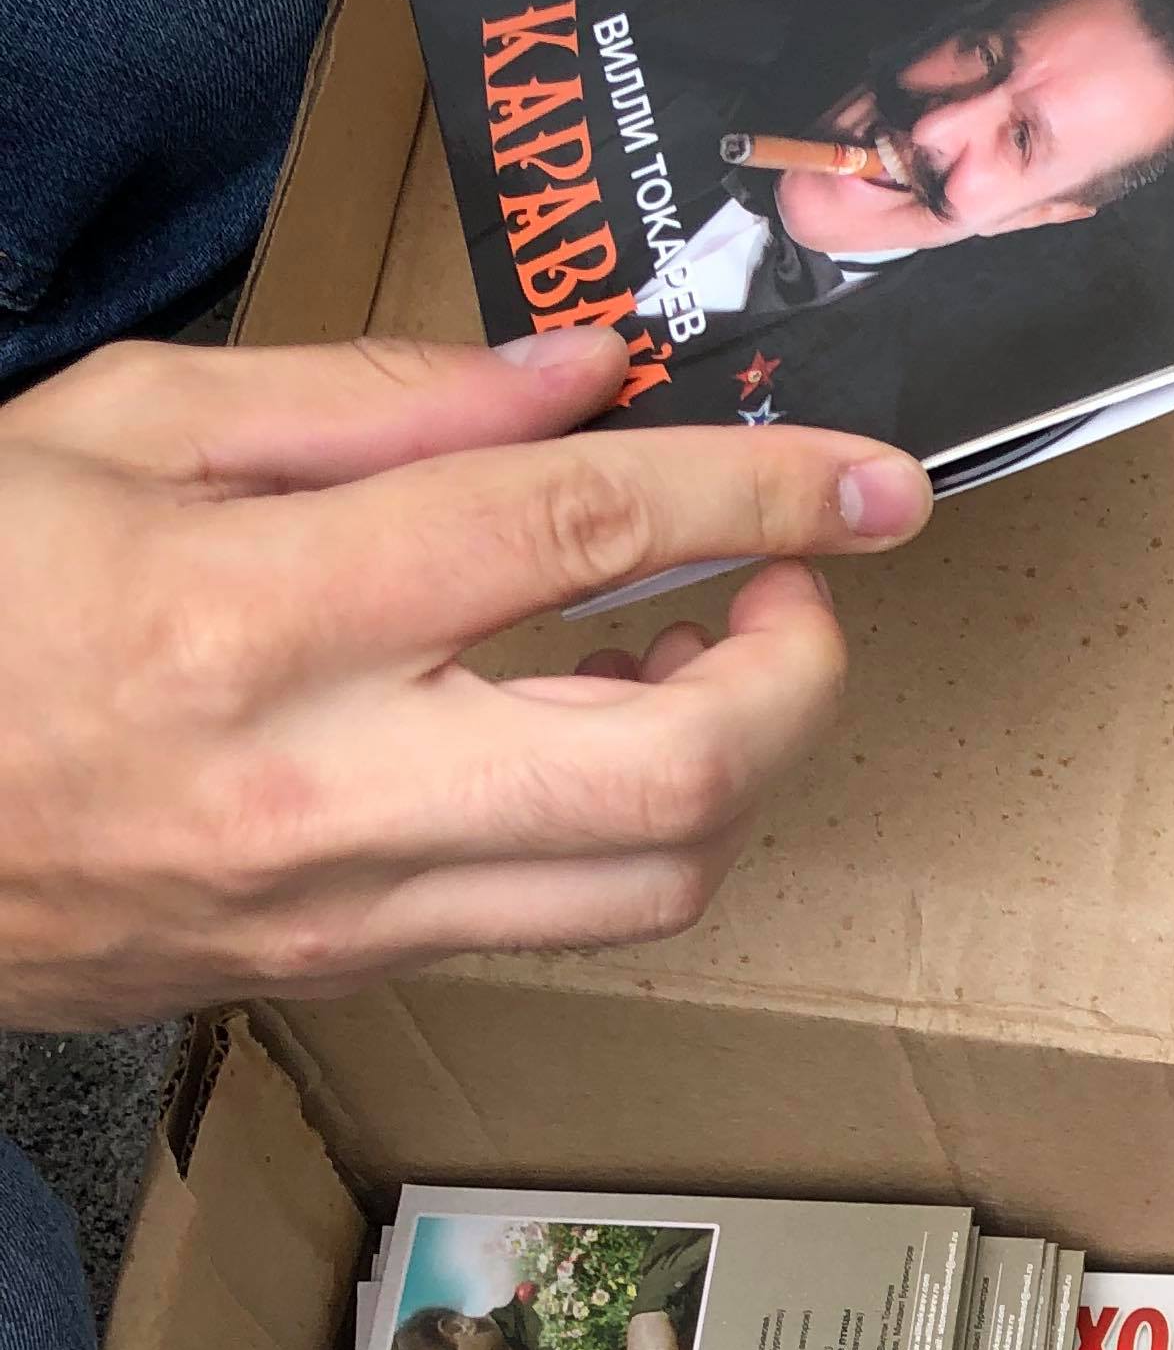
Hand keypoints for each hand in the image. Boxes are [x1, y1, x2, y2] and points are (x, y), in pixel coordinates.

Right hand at [0, 328, 921, 1026]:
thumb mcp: (126, 423)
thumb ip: (380, 393)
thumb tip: (588, 374)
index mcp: (255, 614)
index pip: (579, 540)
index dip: (762, 496)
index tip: (872, 479)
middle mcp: (323, 787)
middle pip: (677, 774)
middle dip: (799, 675)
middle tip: (794, 582)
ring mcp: (341, 910)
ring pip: (651, 884)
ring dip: (738, 766)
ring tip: (709, 652)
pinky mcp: (344, 975)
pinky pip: (557, 919)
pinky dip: (634, 822)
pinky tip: (603, 730)